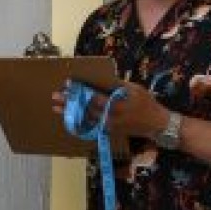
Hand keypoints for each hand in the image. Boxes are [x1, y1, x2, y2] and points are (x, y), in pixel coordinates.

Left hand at [53, 81, 167, 138]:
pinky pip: (91, 126)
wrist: (156, 124)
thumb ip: (118, 85)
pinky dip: (79, 122)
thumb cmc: (147, 103)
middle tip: (54, 98)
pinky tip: (69, 119)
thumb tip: (104, 78)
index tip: (68, 85)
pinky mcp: (108, 131)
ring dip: (70, 113)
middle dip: (69, 103)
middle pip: (84, 109)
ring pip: (85, 118)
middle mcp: (109, 117)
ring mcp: (108, 126)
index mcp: (115, 105)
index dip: (79, 91)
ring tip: (56, 108)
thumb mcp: (135, 89)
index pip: (92, 97)